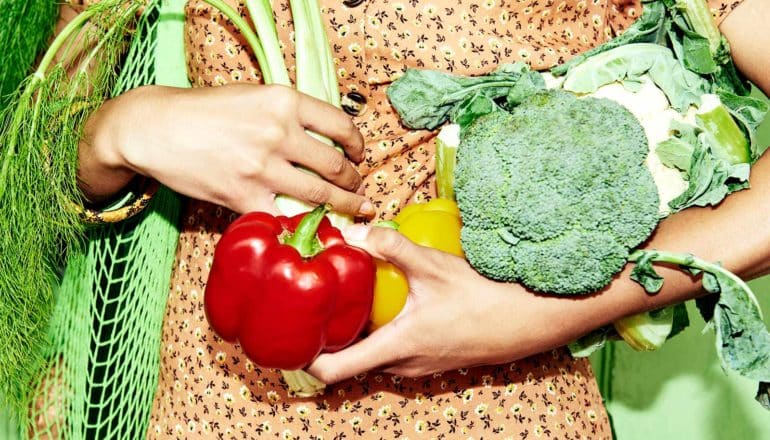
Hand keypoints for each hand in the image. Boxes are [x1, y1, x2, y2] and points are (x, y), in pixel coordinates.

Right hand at [80, 84, 372, 215]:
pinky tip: (313, 224)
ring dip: (344, 205)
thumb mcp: (252, 95)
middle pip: (335, 165)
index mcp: (284, 101)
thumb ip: (288, 113)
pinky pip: (284, 215)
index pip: (341, 124)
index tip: (359, 154)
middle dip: (353, 180)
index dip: (357, 144)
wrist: (155, 128)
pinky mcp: (244, 196)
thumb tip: (324, 135)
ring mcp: (262, 168)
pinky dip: (302, 221)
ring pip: (320, 194)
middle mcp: (278, 133)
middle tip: (358, 188)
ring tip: (353, 208)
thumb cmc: (203, 110)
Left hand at [307, 226, 591, 382]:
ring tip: (346, 301)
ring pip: (373, 356)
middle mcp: (403, 365)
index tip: (290, 334)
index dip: (305, 357)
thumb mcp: (435, 267)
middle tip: (314, 305)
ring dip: (357, 334)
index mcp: (396, 348)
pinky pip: (394, 352)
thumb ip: (394, 247)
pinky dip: (381, 333)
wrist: (531, 320)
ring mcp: (419, 366)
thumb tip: (358, 230)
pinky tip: (387, 304)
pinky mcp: (433, 359)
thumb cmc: (484, 297)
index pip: (334, 370)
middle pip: (350, 361)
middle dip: (329, 337)